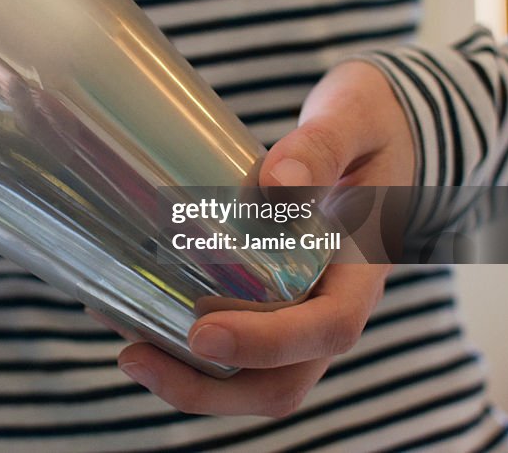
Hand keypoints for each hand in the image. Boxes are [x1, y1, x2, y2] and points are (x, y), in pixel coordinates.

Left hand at [118, 61, 411, 415]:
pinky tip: (131, 316)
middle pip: (284, 380)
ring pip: (255, 376)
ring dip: (191, 380)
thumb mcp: (355, 118)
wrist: (380, 128)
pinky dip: (184, 345)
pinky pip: (235, 343)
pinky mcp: (271, 297)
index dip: (267, 344)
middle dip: (210, 388)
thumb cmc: (372, 121)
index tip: (201, 334)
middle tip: (135, 358)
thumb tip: (278, 181)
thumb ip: (323, 144)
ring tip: (127, 350)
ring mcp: (301, 307)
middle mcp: (333, 302)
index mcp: (363, 268)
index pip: (329, 329)